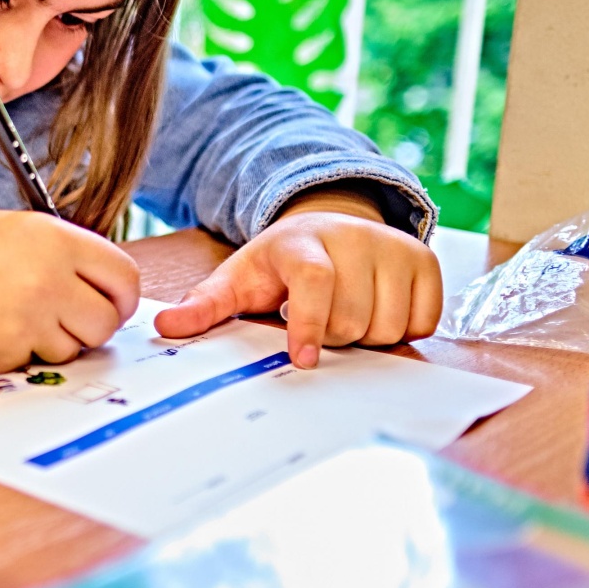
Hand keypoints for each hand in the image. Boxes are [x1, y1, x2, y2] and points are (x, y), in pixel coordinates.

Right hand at [0, 210, 140, 371]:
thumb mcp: (9, 230)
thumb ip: (59, 255)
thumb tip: (98, 289)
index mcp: (53, 239)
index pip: (125, 278)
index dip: (119, 297)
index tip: (106, 303)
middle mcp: (47, 279)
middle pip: (106, 322)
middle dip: (89, 326)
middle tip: (62, 320)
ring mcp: (26, 320)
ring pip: (74, 349)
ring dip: (54, 342)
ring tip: (13, 318)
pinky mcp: (4, 354)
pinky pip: (35, 364)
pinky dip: (19, 354)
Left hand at [152, 189, 441, 367]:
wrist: (326, 227)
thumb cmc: (277, 265)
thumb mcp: (237, 279)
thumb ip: (204, 305)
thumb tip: (163, 327)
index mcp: (301, 241)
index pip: (314, 282)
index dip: (309, 324)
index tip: (302, 360)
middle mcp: (354, 236)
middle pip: (351, 318)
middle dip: (332, 336)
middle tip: (315, 321)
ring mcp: (393, 246)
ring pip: (389, 324)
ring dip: (366, 336)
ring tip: (343, 314)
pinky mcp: (425, 260)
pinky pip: (423, 322)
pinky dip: (401, 329)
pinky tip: (375, 310)